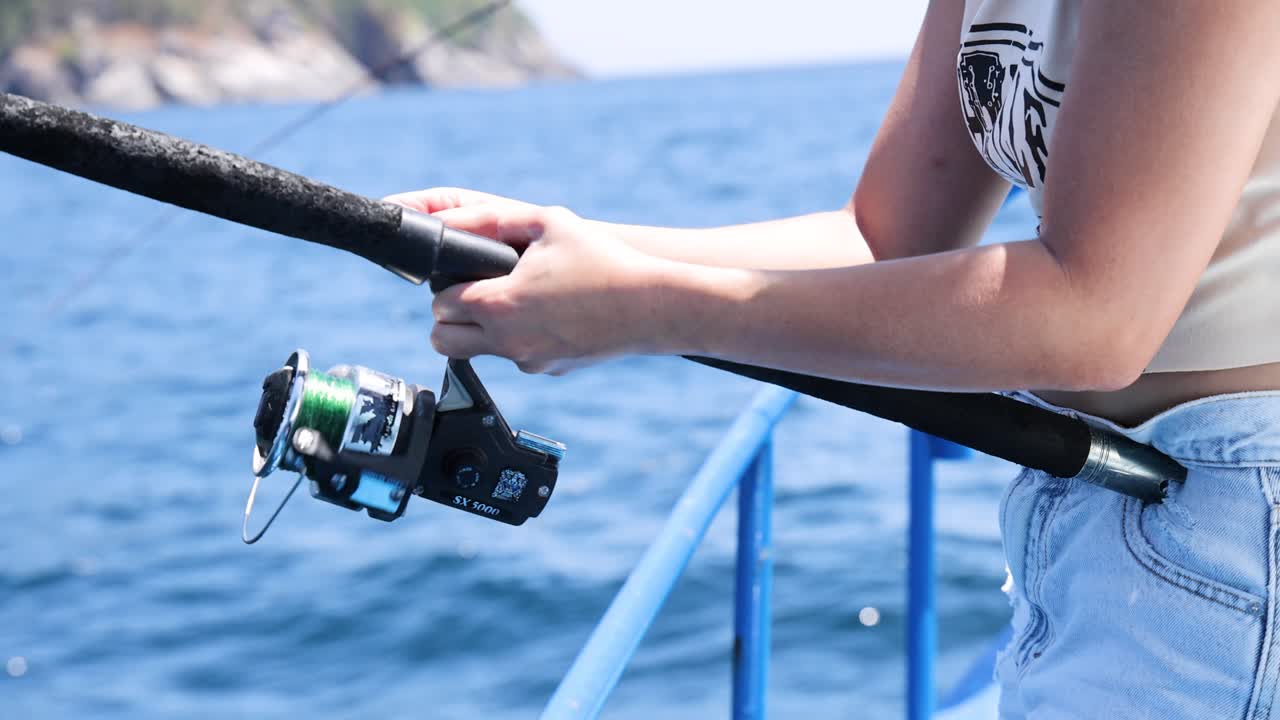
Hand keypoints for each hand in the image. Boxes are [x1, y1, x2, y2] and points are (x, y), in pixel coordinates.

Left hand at [386, 191, 675, 374]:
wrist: (651, 306)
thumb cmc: (603, 260)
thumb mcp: (548, 222)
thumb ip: (494, 220)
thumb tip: (454, 224)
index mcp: (497, 302)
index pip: (441, 305)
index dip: (447, 288)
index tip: (464, 277)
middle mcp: (506, 338)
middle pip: (443, 341)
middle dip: (449, 320)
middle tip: (470, 298)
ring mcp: (528, 359)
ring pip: (478, 354)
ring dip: (481, 333)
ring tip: (509, 305)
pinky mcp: (550, 369)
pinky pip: (519, 358)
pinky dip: (520, 341)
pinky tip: (547, 317)